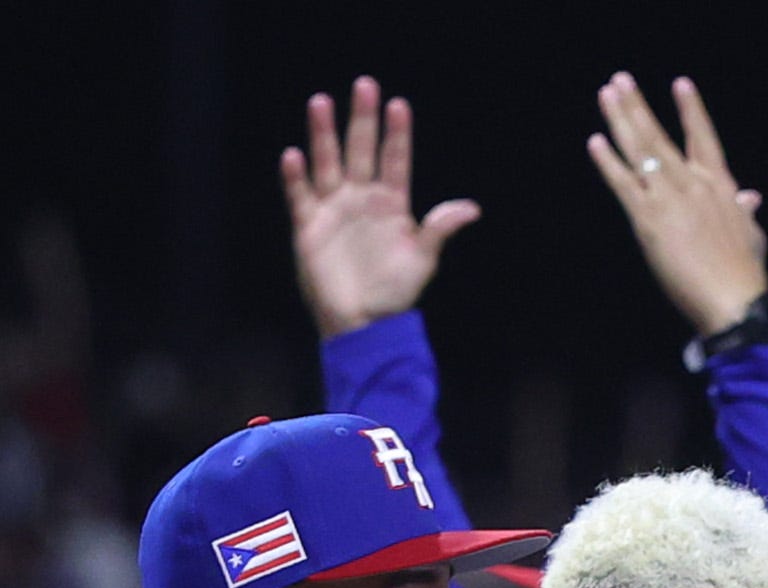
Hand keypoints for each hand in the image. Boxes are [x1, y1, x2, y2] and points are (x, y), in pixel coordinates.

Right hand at [280, 77, 479, 338]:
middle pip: (361, 150)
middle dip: (362, 119)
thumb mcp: (423, 259)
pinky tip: (294, 155)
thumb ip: (440, 229)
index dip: (397, 134)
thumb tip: (472, 208)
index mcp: (392, 204)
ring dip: (323, 134)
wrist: (363, 321)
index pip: (396, 160)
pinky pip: (300, 195)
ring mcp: (334, 209)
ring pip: (327, 162)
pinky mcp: (309, 225)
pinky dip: (296, 177)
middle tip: (364, 85)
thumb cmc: (396, 292)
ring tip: (322, 102)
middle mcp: (362, 199)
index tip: (399, 104)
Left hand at [587, 74, 767, 337]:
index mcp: (720, 187)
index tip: (680, 83)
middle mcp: (693, 184)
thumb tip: (752, 196)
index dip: (692, 111)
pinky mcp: (648, 219)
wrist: (733, 300)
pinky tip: (596, 142)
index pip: (703, 139)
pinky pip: (623, 183)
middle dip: (638, 107)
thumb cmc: (745, 273)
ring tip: (608, 95)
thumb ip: (745, 211)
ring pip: (640, 151)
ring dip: (621, 120)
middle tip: (620, 81)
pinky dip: (608, 162)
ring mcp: (669, 198)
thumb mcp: (752, 235)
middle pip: (659, 137)